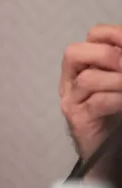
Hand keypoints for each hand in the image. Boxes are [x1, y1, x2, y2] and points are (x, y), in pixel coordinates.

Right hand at [60, 24, 121, 164]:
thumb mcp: (118, 83)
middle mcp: (71, 81)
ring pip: (87, 79)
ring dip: (117, 81)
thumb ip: (119, 67)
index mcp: (84, 66)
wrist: (107, 153)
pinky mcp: (77, 118)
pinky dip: (116, 100)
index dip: (113, 35)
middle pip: (74, 53)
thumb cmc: (114, 115)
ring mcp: (71, 100)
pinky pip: (96, 102)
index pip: (92, 36)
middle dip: (108, 55)